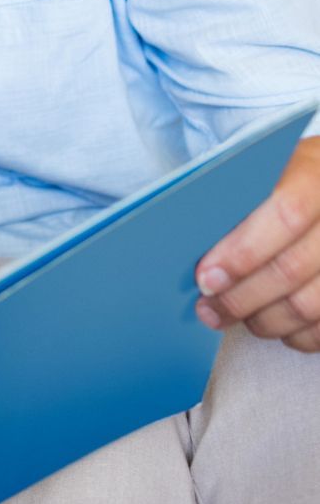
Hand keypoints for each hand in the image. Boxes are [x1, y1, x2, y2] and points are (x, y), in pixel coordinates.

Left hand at [196, 134, 319, 350]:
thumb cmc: (287, 179)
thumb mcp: (268, 169)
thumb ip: (241, 197)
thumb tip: (195, 239)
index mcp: (316, 174)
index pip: (285, 215)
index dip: (242, 251)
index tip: (206, 277)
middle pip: (291, 268)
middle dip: (240, 297)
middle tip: (207, 308)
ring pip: (308, 305)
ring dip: (263, 320)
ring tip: (232, 315)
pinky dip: (295, 335)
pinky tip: (271, 324)